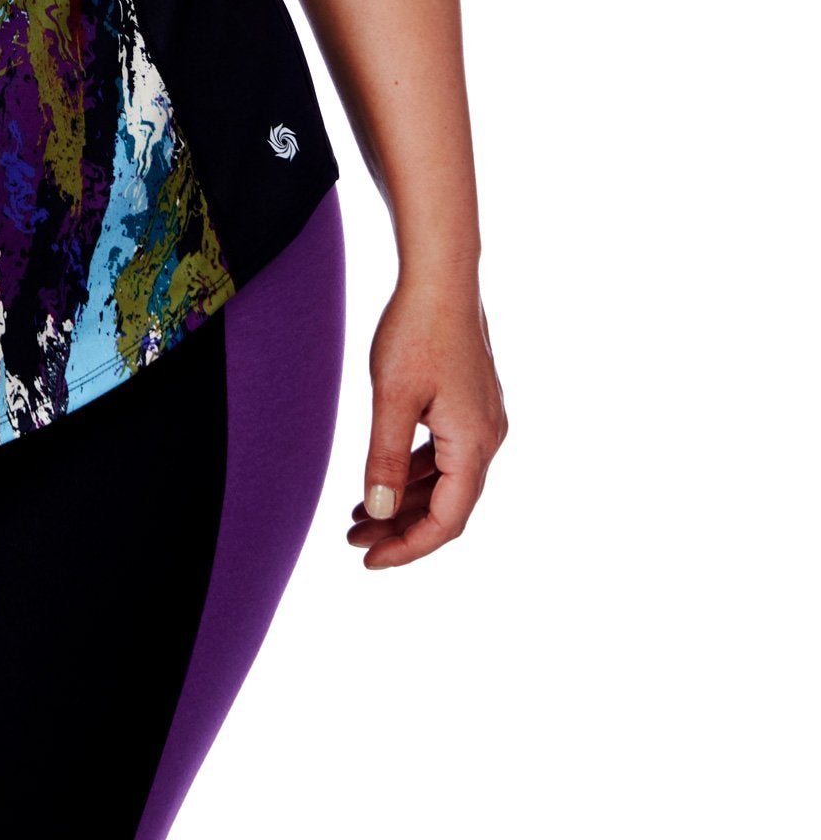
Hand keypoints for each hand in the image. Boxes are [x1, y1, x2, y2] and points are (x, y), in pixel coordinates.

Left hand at [348, 270, 506, 568]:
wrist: (442, 279)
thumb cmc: (417, 332)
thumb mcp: (393, 398)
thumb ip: (384, 457)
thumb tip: (377, 512)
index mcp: (475, 445)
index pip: (447, 520)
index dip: (409, 547)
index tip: (369, 560)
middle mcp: (487, 439)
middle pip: (446, 505)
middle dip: (399, 527)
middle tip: (353, 541)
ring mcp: (481, 422)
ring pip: (442, 480)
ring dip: (403, 500)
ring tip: (357, 516)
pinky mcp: (468, 406)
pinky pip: (442, 455)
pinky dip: (411, 472)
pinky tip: (379, 479)